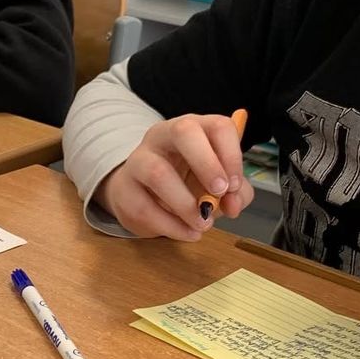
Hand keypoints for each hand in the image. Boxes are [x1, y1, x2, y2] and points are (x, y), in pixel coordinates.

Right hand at [97, 114, 252, 241]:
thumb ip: (235, 194)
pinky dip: (170, 226)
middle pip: (183, 131)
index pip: (218, 126)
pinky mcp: (124, 187)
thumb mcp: (219, 185)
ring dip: (185, 204)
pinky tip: (187, 232)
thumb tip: (233, 204)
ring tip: (203, 223)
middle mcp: (165, 135)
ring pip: (157, 172)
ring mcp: (139, 158)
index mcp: (195, 129)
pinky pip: (144, 207)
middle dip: (206, 164)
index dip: (231, 155)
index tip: (233, 185)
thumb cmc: (188, 183)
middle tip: (219, 192)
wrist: (143, 196)